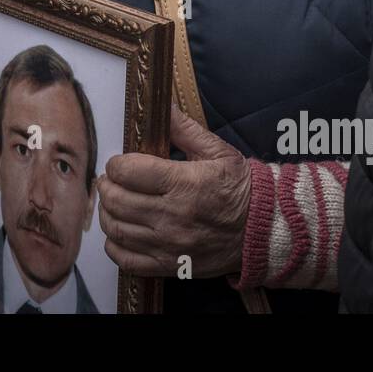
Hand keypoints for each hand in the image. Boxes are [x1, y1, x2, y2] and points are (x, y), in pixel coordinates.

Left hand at [97, 104, 250, 277]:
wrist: (265, 229)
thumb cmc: (240, 187)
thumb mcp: (217, 150)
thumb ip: (183, 128)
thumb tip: (161, 105)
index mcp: (184, 183)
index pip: (128, 172)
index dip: (117, 164)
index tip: (120, 162)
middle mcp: (173, 217)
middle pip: (116, 200)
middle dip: (107, 186)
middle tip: (111, 180)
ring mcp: (169, 245)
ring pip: (116, 230)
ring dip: (107, 213)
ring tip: (114, 202)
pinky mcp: (170, 266)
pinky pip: (127, 260)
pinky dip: (115, 246)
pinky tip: (122, 232)